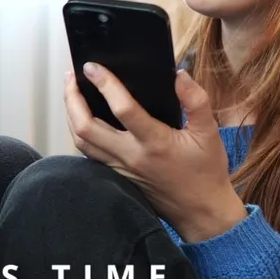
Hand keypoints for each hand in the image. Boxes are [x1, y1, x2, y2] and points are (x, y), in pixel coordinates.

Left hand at [64, 63, 247, 242]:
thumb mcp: (208, 133)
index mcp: (154, 142)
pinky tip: (82, 119)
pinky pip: (89, 154)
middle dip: (72, 99)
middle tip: (71, 77)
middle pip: (86, 127)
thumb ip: (196, 101)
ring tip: (71, 93)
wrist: (201, 212)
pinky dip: (80, 134)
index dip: (105, 84)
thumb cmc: (206, 171)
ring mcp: (120, 168)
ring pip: (81, 141)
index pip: (122, 108)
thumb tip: (180, 74)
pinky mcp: (117, 177)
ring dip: (71, 115)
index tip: (93, 66)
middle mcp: (131, 156)